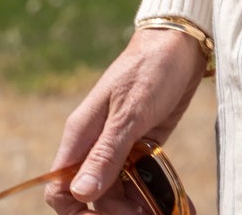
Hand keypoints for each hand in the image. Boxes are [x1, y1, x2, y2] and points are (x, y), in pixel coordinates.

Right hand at [46, 28, 208, 214]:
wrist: (181, 45)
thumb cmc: (151, 69)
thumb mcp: (130, 111)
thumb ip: (106, 153)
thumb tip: (81, 192)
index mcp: (81, 135)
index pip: (59, 188)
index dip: (74, 209)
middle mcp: (95, 145)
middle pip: (91, 197)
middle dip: (113, 212)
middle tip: (143, 214)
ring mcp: (118, 147)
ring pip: (115, 193)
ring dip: (134, 207)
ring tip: (159, 210)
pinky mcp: (139, 147)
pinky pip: (136, 181)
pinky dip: (149, 195)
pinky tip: (169, 204)